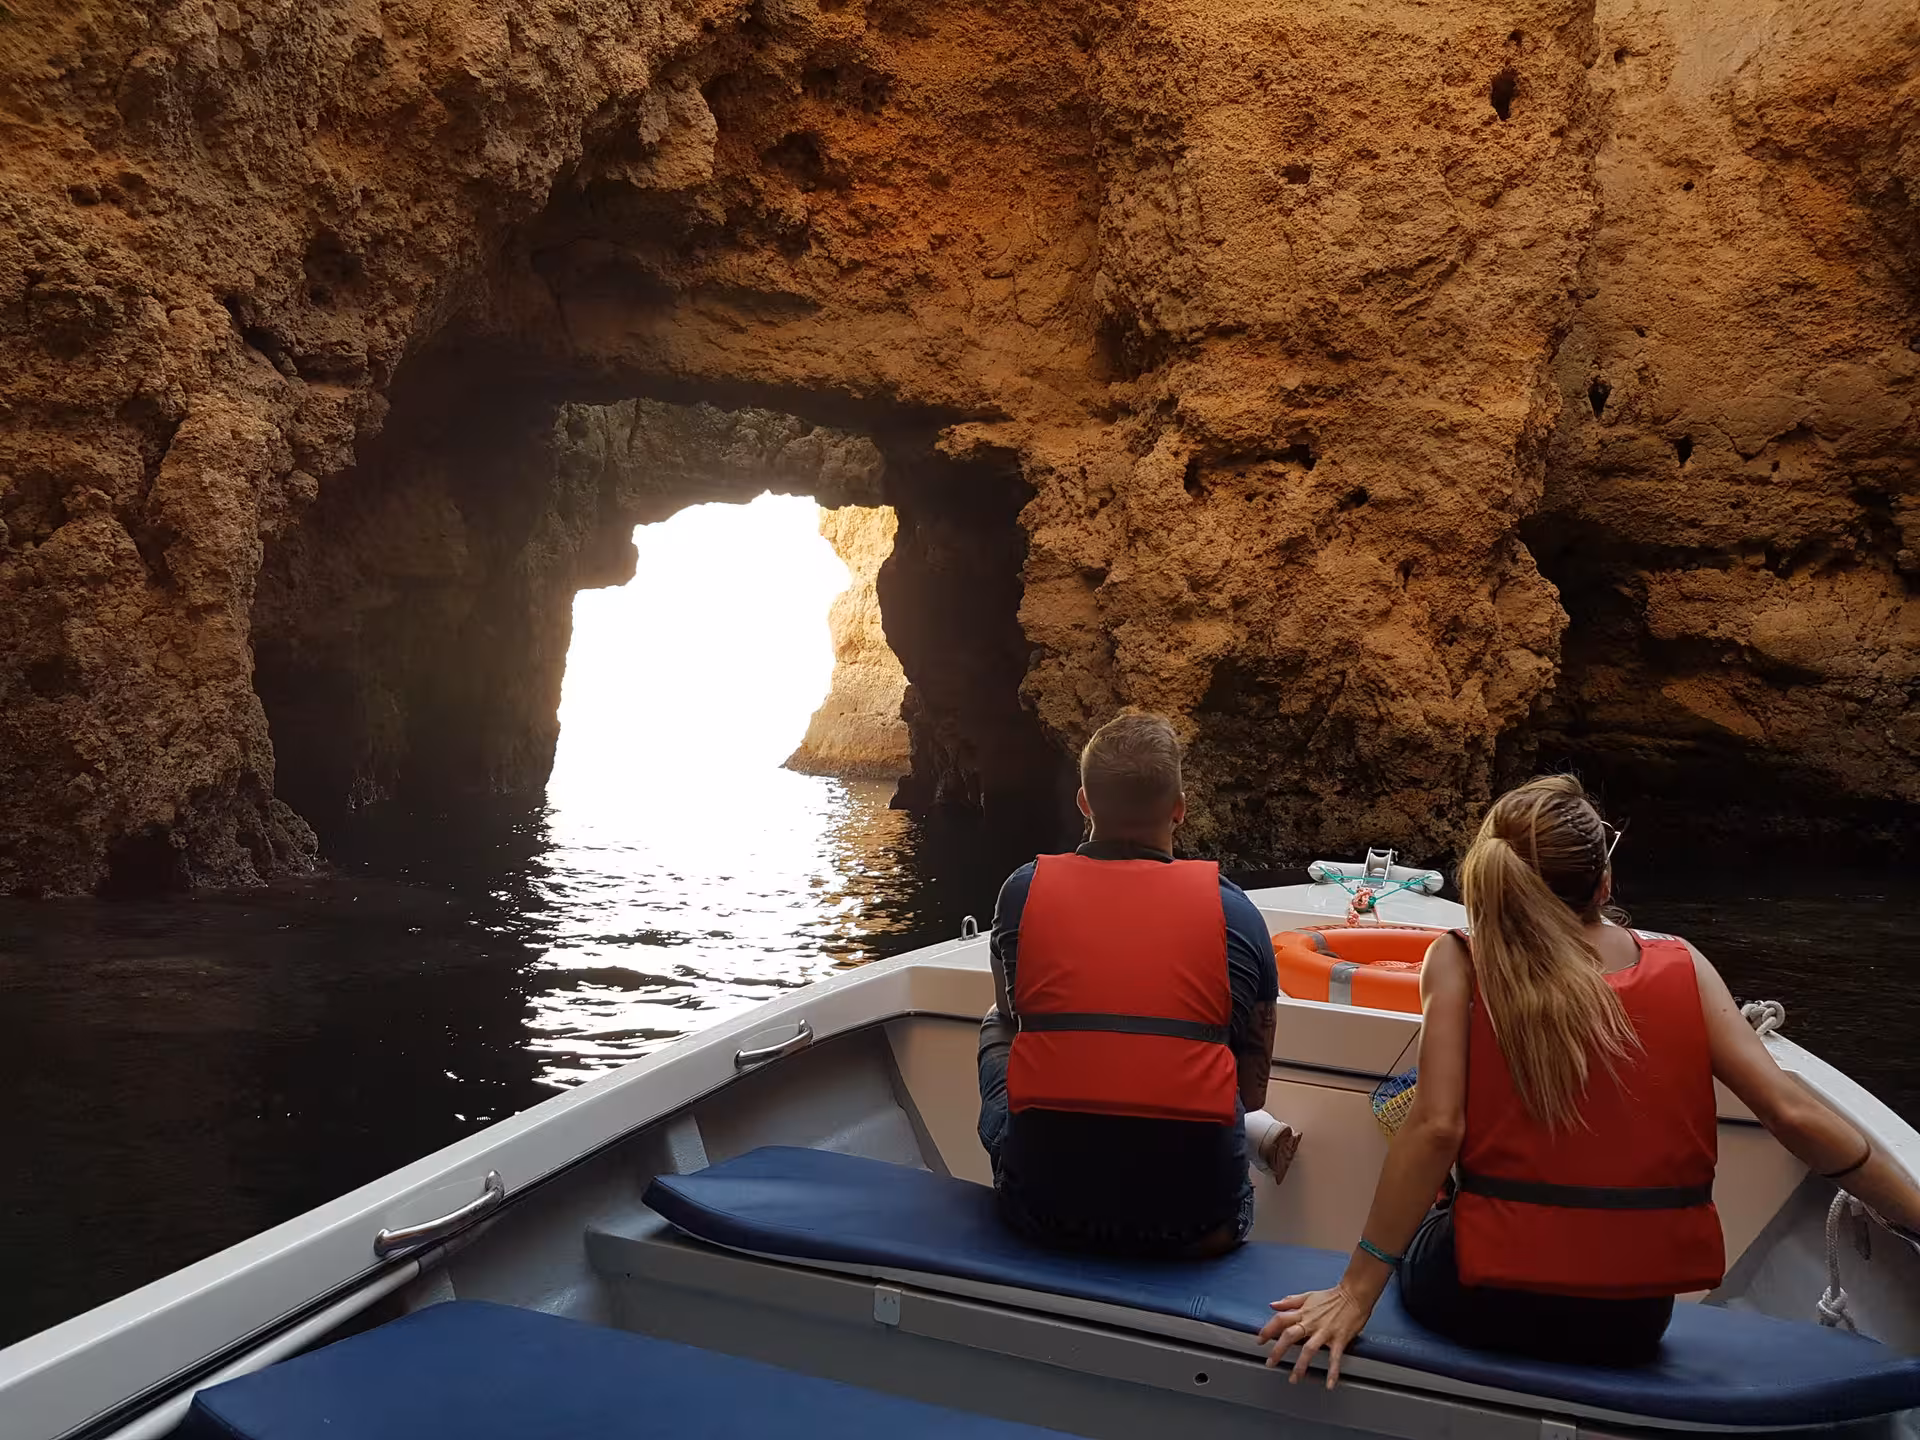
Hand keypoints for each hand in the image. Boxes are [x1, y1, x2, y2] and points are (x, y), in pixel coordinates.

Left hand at [1257, 1283, 1375, 1386]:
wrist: (1355, 1294)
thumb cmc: (1332, 1296)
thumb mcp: (1308, 1295)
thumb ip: (1290, 1302)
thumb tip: (1273, 1304)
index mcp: (1303, 1312)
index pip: (1280, 1320)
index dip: (1268, 1330)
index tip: (1260, 1340)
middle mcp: (1311, 1322)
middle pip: (1290, 1336)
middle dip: (1278, 1350)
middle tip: (1270, 1363)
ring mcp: (1325, 1332)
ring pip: (1309, 1349)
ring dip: (1300, 1365)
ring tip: (1294, 1378)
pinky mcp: (1339, 1339)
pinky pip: (1335, 1357)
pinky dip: (1333, 1371)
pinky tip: (1329, 1384)